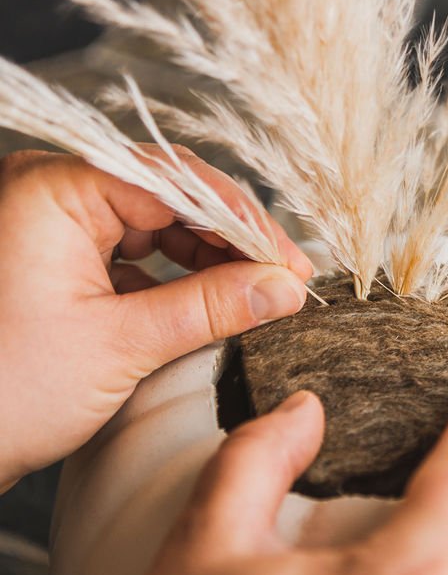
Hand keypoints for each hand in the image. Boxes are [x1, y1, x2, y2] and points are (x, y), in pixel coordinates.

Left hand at [0, 148, 312, 487]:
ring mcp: (50, 225)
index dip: (245, 224)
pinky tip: (211, 305)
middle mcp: (49, 191)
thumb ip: (211, 307)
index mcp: (54, 188)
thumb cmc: (2, 393)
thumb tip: (285, 288)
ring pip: (156, 225)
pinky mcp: (55, 260)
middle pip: (170, 197)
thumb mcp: (120, 346)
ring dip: (208, 261)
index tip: (292, 267)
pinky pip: (131, 252)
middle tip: (285, 284)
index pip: (178, 182)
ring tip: (255, 297)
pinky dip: (175, 279)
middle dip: (232, 242)